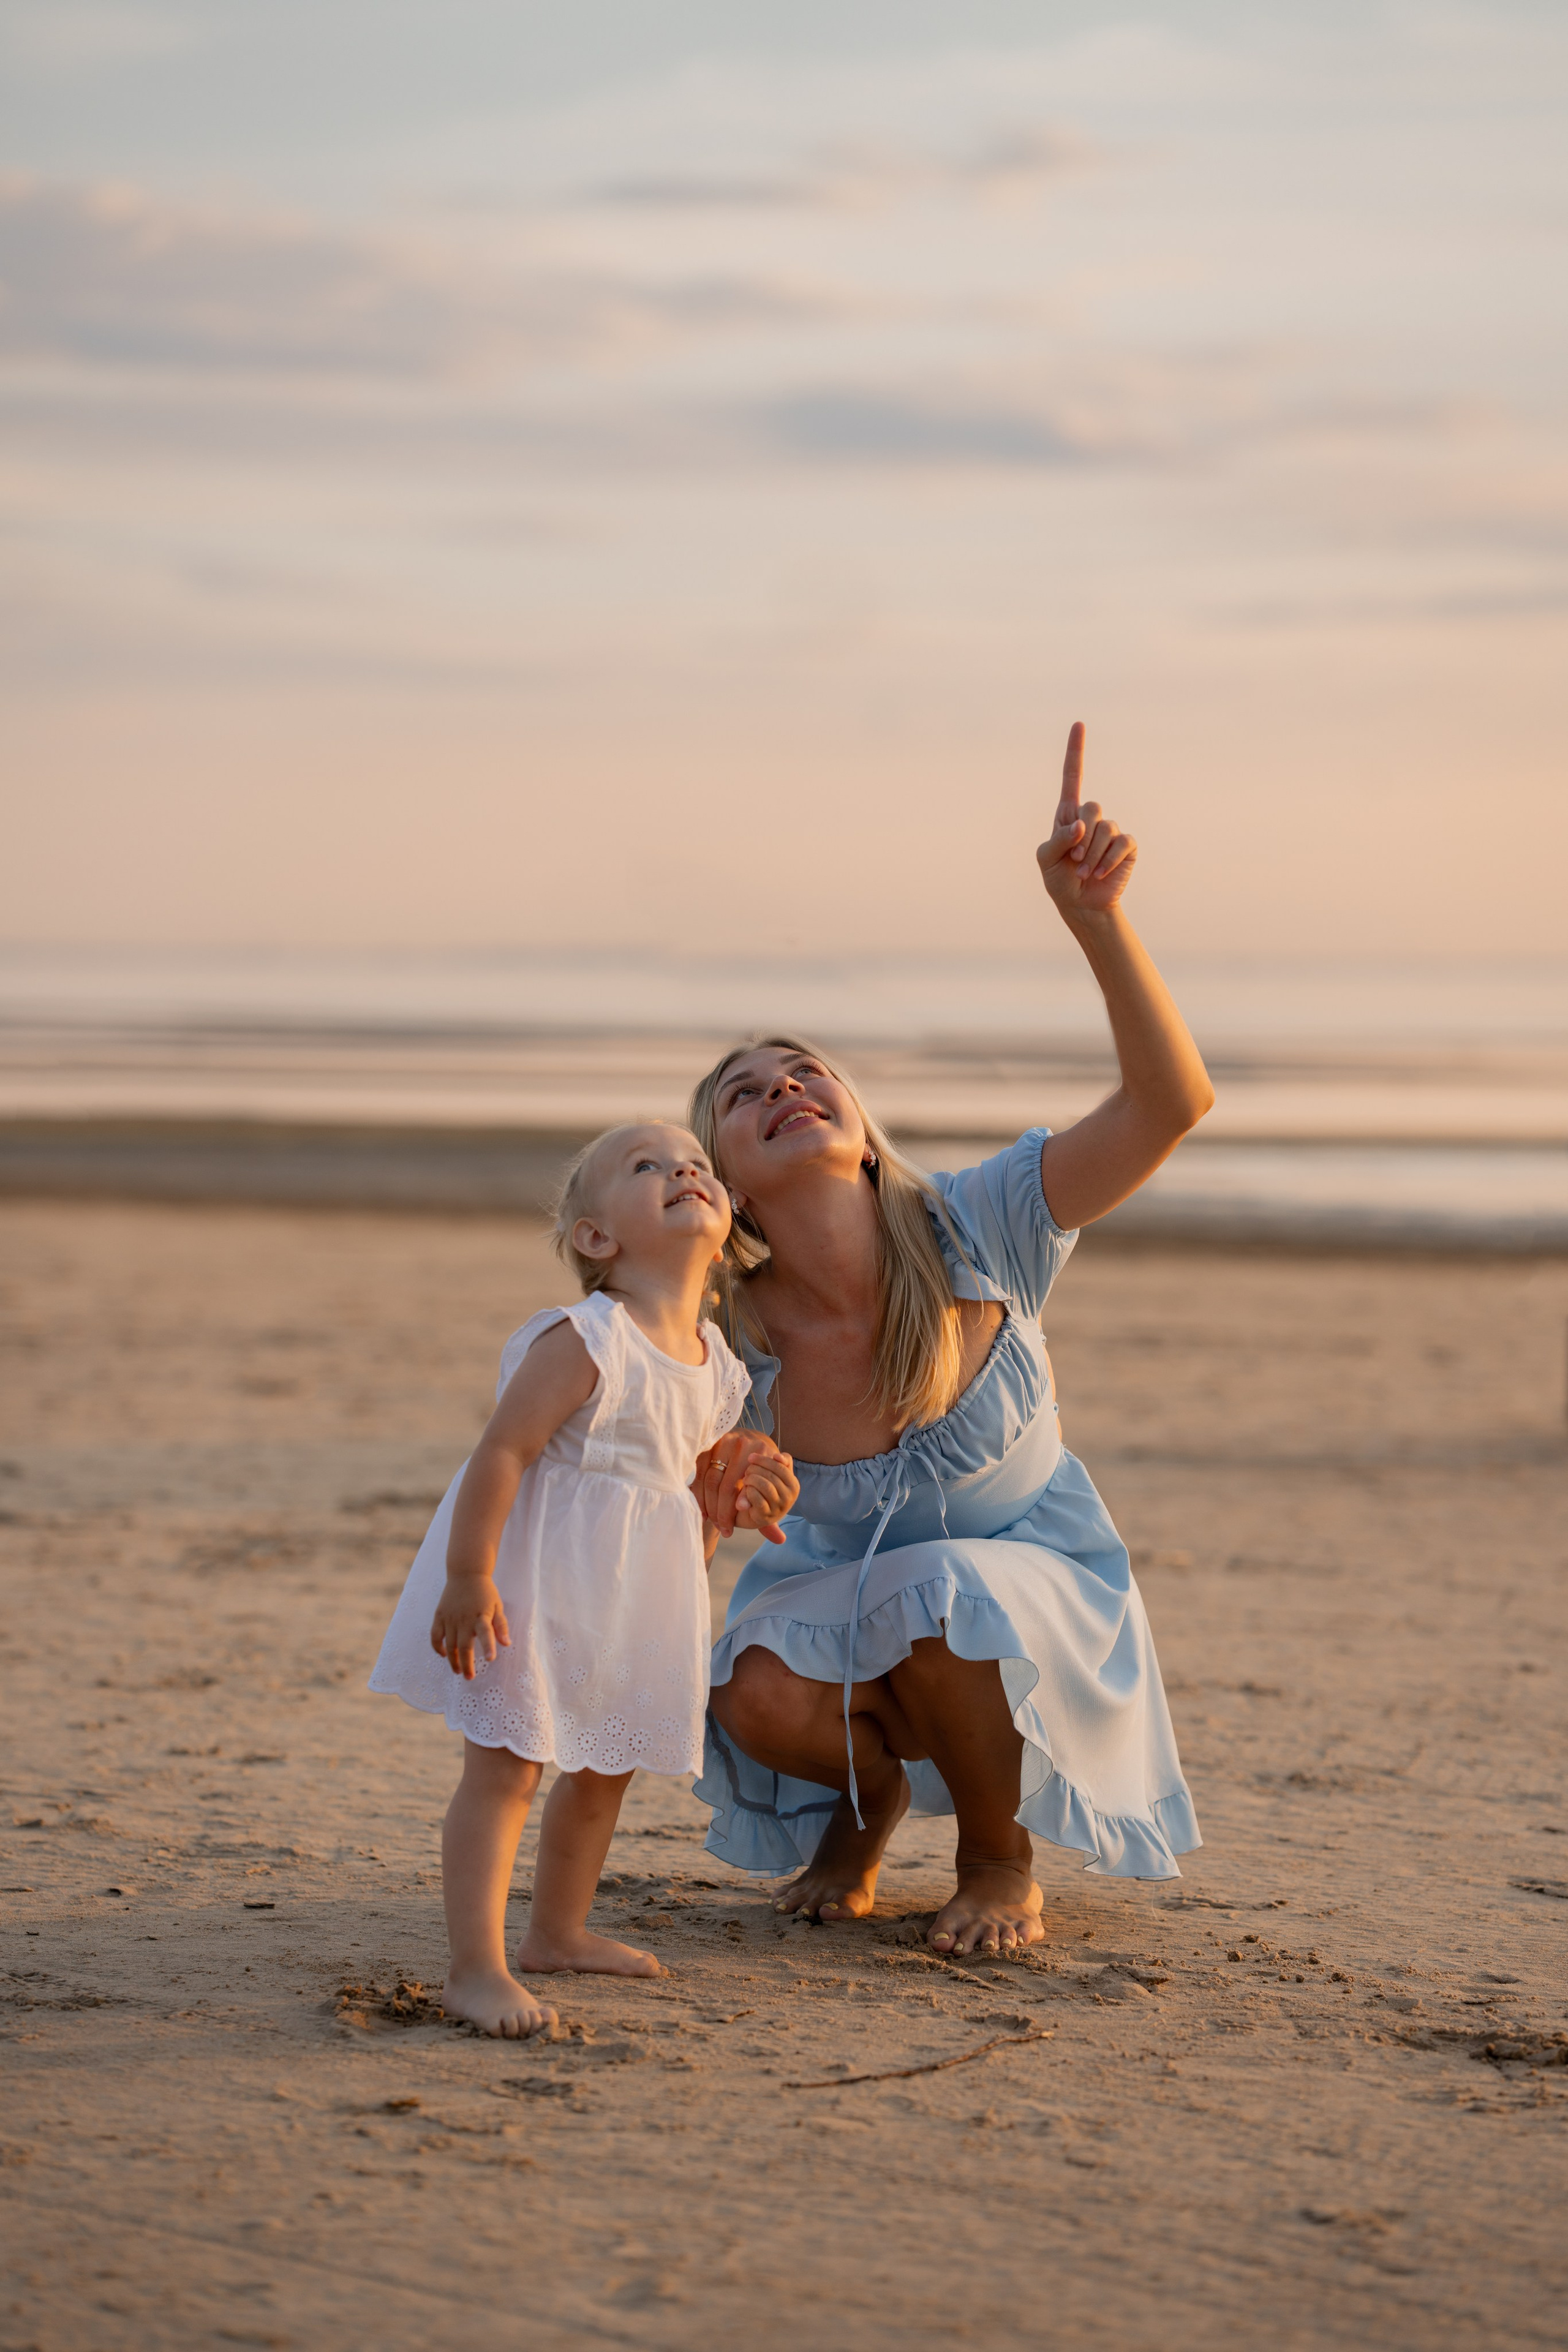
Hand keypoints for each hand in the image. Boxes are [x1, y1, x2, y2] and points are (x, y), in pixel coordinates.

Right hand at [430, 1576, 511, 1679]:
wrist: (466, 1573)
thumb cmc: (485, 1592)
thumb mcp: (497, 1606)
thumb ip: (501, 1625)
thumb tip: (506, 1644)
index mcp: (481, 1615)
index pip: (486, 1632)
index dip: (488, 1646)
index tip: (490, 1659)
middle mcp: (464, 1618)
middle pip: (464, 1645)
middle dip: (466, 1664)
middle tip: (469, 1677)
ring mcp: (450, 1617)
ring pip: (449, 1644)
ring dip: (453, 1660)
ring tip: (458, 1671)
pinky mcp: (439, 1615)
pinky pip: (435, 1636)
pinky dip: (437, 1647)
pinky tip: (443, 1655)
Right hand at [691, 1429, 776, 1535]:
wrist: (750, 1439)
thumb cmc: (761, 1468)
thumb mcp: (770, 1482)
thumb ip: (771, 1508)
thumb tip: (779, 1538)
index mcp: (761, 1453)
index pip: (744, 1489)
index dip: (732, 1511)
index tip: (728, 1530)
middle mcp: (741, 1446)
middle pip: (724, 1487)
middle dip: (719, 1512)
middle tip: (720, 1528)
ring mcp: (722, 1443)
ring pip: (710, 1481)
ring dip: (708, 1505)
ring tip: (712, 1521)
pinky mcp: (708, 1445)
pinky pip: (699, 1474)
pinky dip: (698, 1494)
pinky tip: (702, 1510)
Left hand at [734, 1450, 798, 1544]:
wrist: (758, 1513)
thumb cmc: (768, 1488)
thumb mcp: (778, 1474)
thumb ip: (782, 1461)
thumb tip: (777, 1456)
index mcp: (794, 1485)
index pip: (780, 1467)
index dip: (763, 1460)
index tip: (751, 1457)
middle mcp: (789, 1498)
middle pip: (770, 1475)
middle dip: (754, 1470)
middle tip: (747, 1470)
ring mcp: (778, 1508)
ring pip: (764, 1485)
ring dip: (751, 1479)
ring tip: (746, 1479)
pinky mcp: (765, 1516)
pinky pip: (756, 1498)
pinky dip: (749, 1491)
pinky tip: (747, 1490)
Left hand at [1036, 722, 1136, 918]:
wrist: (1080, 904)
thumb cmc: (1059, 879)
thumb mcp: (1046, 859)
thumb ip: (1058, 839)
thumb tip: (1080, 825)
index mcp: (1068, 815)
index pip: (1072, 777)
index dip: (1075, 751)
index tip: (1078, 724)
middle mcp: (1091, 818)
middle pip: (1092, 807)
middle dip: (1082, 836)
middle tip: (1075, 860)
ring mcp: (1110, 831)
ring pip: (1106, 828)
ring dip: (1092, 854)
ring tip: (1084, 871)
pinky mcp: (1126, 846)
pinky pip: (1121, 843)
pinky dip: (1108, 860)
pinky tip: (1100, 874)